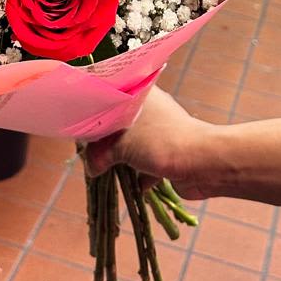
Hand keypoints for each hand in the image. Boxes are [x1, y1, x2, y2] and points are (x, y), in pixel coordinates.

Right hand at [85, 86, 216, 200]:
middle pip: (118, 125)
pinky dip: (140, 175)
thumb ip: (99, 155)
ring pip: (132, 145)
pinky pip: (146, 163)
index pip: (107, 98)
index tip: (78, 130)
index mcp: (137, 94)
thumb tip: (91, 167)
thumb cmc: (160, 142)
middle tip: (90, 156)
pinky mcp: (168, 153)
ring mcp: (159, 131)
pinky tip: (134, 186)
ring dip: (122, 161)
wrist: (202, 163)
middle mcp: (148, 108)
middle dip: (106, 144)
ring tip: (106, 172)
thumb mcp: (120, 145)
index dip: (92, 114)